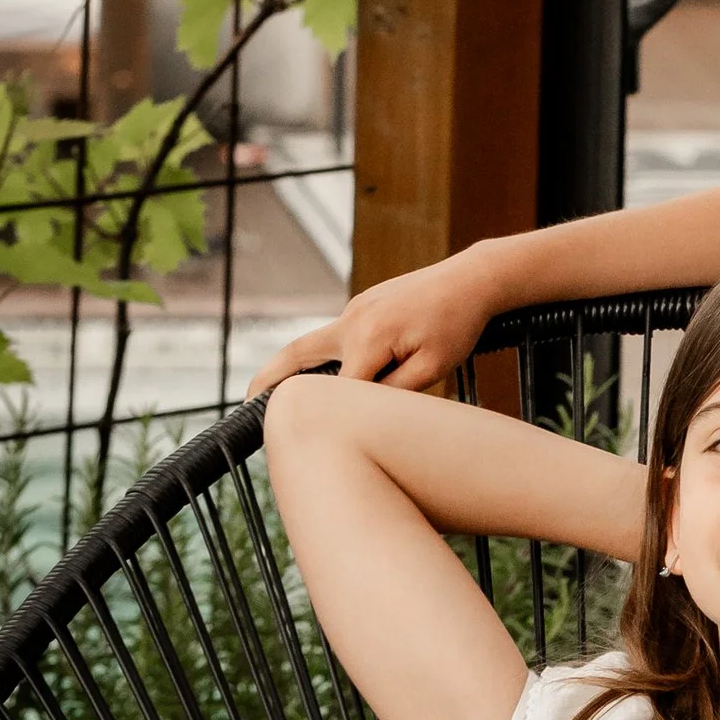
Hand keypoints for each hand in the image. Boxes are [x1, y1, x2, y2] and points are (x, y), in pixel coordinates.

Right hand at [246, 253, 496, 398]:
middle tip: (246, 406)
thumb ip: (394, 391)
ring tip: (270, 395)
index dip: (325, 417)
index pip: (337, 390)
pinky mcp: (363, 306)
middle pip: (297, 355)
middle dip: (268, 380)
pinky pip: (337, 337)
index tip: (303, 441)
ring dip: (293, 368)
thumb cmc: (457, 324)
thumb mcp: (434, 367)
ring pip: (314, 344)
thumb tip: (362, 410)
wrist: (473, 278)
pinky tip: (326, 377)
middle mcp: (351, 320)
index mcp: (367, 338)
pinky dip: (324, 357)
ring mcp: (354, 309)